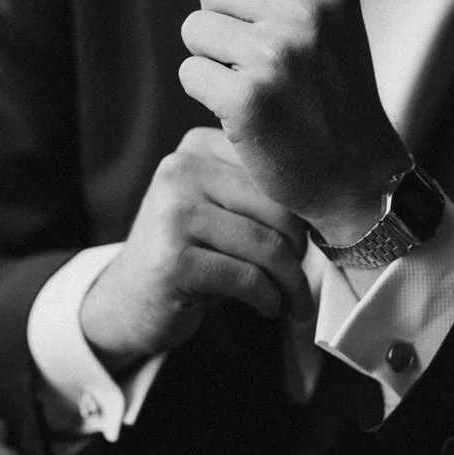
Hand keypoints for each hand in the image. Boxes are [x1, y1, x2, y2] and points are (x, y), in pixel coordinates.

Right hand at [79, 126, 312, 369]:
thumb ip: (257, 193)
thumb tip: (327, 202)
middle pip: (275, 207)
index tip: (313, 241)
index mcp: (197, 147)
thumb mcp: (218, 209)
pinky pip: (247, 278)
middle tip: (303, 280)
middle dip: (301, 251)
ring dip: (290, 282)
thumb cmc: (189, 255)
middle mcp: (179, 170)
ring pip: (266, 245)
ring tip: (293, 301)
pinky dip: (268, 298)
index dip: (302, 210)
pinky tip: (268, 307)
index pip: (274, 170)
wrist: (126, 302)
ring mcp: (172, 213)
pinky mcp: (172, 260)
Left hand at [179, 0, 408, 243]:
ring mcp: (277, 57)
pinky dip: (209, 96)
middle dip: (222, 26)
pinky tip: (245, 113)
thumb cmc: (332, 96)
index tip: (265, 29)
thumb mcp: (319, 26)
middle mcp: (306, 15)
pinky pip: (191, 73)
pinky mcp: (248, 100)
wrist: (358, 173)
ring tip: (254, 86)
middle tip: (258, 65)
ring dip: (212, 61)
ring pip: (195, 30)